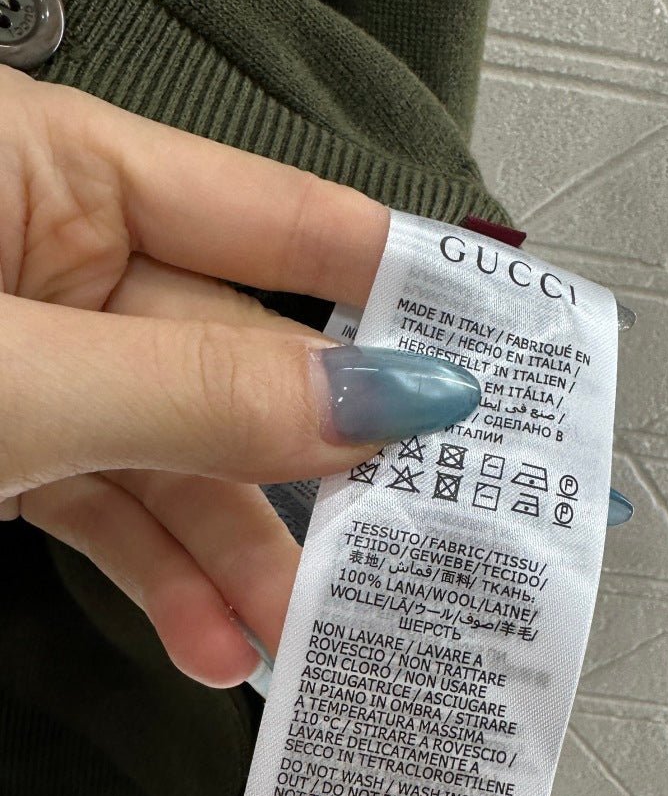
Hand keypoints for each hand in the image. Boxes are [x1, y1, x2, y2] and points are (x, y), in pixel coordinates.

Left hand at [0, 69, 479, 688]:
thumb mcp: (13, 383)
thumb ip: (198, 391)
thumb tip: (380, 397)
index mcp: (48, 164)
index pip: (276, 214)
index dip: (395, 283)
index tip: (492, 347)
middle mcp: (42, 247)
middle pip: (237, 356)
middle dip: (313, 467)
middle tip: (404, 536)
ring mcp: (22, 350)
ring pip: (173, 447)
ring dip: (236, 550)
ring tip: (290, 626)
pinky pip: (104, 496)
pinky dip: (155, 569)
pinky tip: (203, 631)